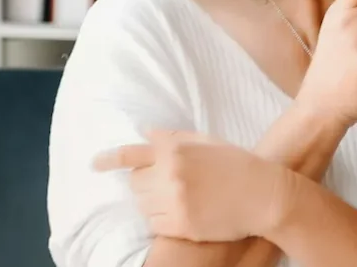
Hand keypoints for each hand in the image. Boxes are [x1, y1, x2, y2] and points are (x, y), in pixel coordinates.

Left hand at [92, 129, 295, 242]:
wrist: (263, 195)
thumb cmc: (236, 165)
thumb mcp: (205, 141)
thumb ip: (172, 138)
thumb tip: (144, 132)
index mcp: (175, 150)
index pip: (132, 154)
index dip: (109, 160)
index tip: (93, 164)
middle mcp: (171, 174)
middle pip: (135, 183)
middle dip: (145, 183)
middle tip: (165, 184)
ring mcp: (175, 201)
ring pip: (143, 205)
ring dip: (152, 202)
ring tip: (177, 198)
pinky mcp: (181, 225)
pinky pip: (155, 224)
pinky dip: (161, 219)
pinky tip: (181, 212)